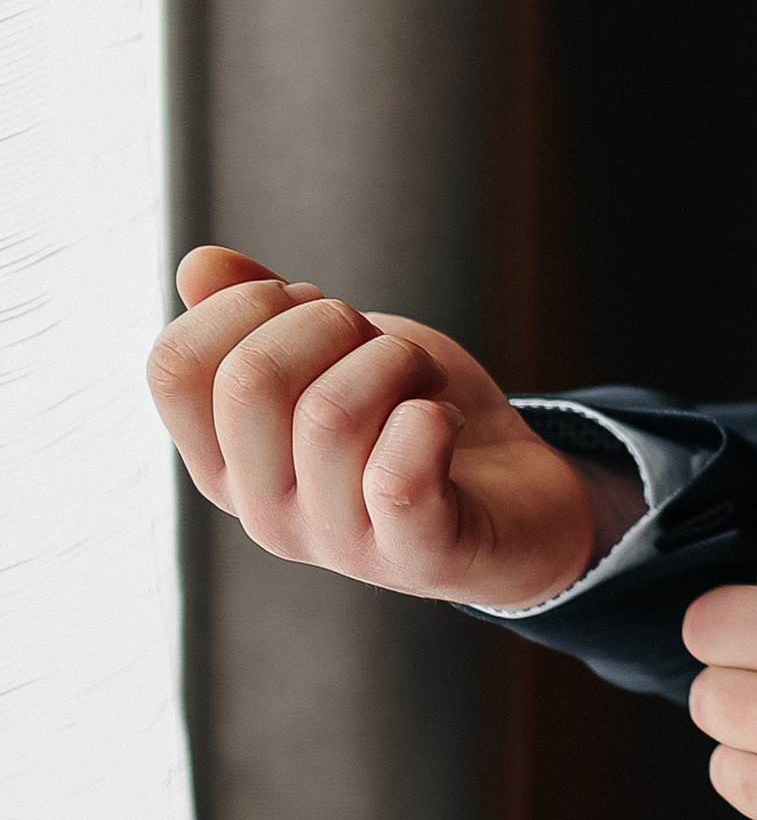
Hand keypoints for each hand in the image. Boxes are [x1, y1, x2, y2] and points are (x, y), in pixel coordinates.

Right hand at [146, 244, 622, 607]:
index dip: (244, 303)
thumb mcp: (336, 353)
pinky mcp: (417, 555)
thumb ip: (263, 314)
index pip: (173, 367)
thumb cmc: (412, 419)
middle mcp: (262, 510)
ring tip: (423, 380)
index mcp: (223, 460)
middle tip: (375, 342)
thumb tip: (198, 264)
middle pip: (249, 379)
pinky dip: (429, 421)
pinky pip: (397, 476)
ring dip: (396, 362)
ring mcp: (335, 542)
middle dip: (328, 321)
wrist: (520, 503)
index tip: (305, 304)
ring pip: (331, 414)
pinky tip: (444, 419)